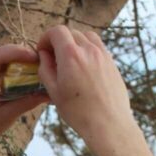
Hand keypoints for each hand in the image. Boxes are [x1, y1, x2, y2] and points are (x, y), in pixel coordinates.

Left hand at [0, 43, 49, 147]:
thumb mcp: (5, 116)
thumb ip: (26, 103)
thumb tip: (49, 94)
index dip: (19, 53)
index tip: (37, 59)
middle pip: (5, 51)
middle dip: (25, 54)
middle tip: (44, 64)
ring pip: (6, 54)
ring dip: (23, 58)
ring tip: (40, 68)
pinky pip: (5, 61)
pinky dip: (18, 64)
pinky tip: (29, 73)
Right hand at [36, 26, 135, 149]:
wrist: (108, 124)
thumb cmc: (79, 112)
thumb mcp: (54, 92)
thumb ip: (45, 69)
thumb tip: (44, 55)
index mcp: (71, 55)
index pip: (57, 31)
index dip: (46, 38)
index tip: (42, 51)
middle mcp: (89, 50)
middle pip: (71, 32)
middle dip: (59, 41)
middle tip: (54, 58)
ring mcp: (103, 55)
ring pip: (86, 36)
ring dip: (75, 43)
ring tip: (70, 61)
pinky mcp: (112, 63)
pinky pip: (98, 47)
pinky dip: (88, 49)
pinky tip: (84, 67)